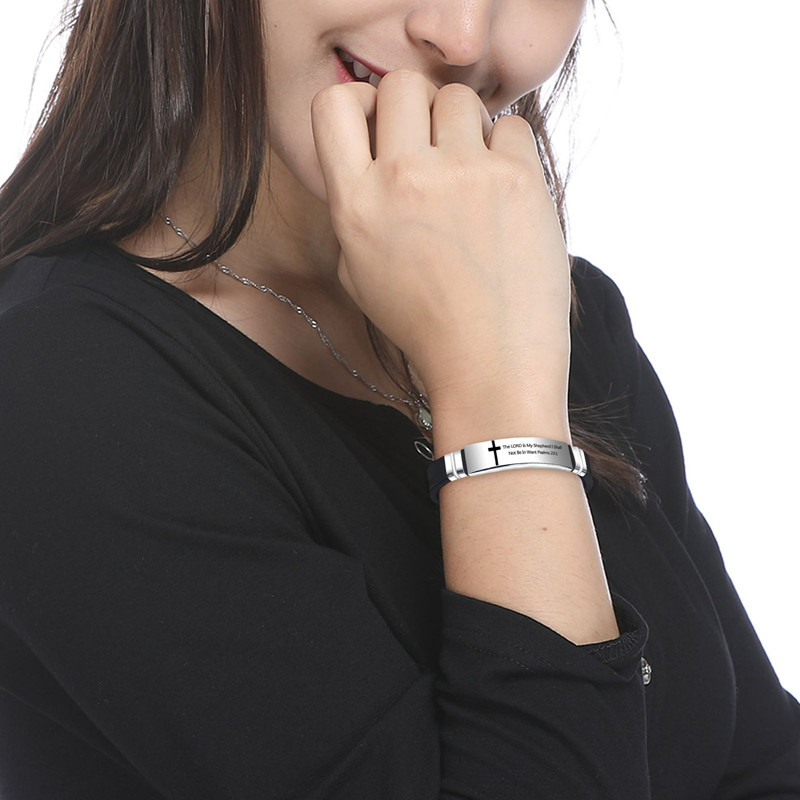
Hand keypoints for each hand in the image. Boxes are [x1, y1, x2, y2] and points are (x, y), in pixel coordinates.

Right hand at [310, 71, 571, 398]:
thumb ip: (354, 209)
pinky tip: (504, 195)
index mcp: (354, 205)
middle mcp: (401, 180)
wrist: (491, 365)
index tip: (381, 129)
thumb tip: (367, 156)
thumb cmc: (426, 325)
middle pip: (400, 84)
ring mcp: (462, 175)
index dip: (359, 105)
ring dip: (465, 127)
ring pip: (457, 97)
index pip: (332, 103)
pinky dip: (508, 151)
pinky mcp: (517, 179)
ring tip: (474, 176)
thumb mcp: (360, 275)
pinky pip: (510, 126)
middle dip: (417, 107)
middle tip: (435, 148)